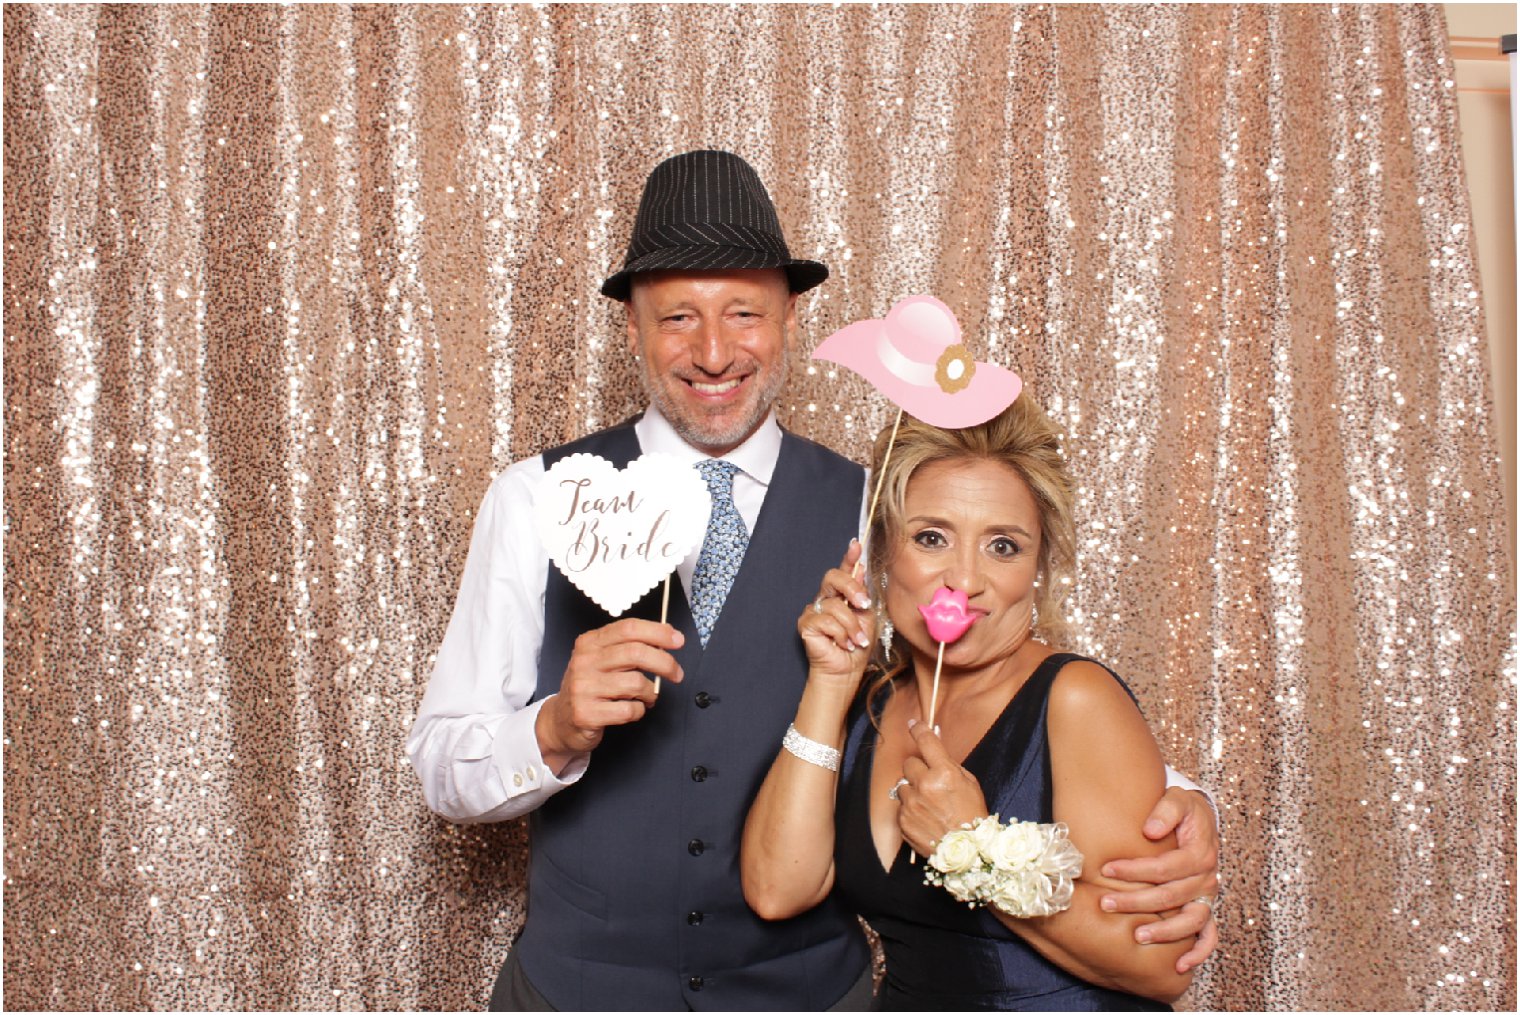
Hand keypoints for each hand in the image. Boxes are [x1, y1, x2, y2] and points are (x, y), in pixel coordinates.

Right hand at [536, 617, 683, 773]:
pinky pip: (628, 710)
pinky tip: (633, 710)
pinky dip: (639, 711)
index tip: (678, 640)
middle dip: (665, 663)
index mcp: (590, 642)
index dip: (658, 632)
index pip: (629, 628)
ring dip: (651, 692)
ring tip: (648, 696)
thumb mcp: (600, 659)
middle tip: (676, 674)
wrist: (560, 720)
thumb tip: (666, 636)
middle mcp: (585, 662)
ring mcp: (584, 688)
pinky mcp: (587, 714)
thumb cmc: (590, 686)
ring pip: (635, 683)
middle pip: (636, 653)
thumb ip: (627, 646)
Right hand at [797, 540, 874, 692]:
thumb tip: (861, 568)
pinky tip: (843, 645)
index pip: (844, 571)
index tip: (856, 544)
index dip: (849, 557)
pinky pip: (827, 621)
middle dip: (852, 589)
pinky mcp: (806, 624)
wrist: (846, 671)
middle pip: (833, 577)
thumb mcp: (867, 617)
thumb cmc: (857, 646)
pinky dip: (841, 635)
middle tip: (864, 605)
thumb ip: (863, 594)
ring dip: (852, 627)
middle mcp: (825, 598)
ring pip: (836, 606)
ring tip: (856, 641)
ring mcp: (813, 610)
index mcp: (841, 595)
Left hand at [896, 719, 988, 854]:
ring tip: (930, 804)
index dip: (919, 730)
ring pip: (903, 785)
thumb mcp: (969, 783)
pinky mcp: (903, 820)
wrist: (968, 852)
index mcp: (944, 773)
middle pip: (909, 763)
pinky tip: (926, 817)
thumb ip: (949, 763)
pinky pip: (902, 806)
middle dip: (918, 769)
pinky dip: (911, 809)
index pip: (926, 742)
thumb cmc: (972, 815)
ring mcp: (912, 804)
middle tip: (931, 781)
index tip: (914, 725)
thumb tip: (934, 743)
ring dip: (914, 790)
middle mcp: (925, 786)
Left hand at [1100, 786, 1219, 971]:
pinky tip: (1179, 965)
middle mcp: (1207, 877)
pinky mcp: (1206, 907)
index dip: (1135, 870)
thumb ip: (1165, 811)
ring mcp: (1208, 896)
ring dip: (1165, 931)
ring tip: (1137, 936)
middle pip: (1171, 896)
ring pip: (1191, 920)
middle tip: (1105, 903)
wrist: (1198, 817)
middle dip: (1136, 902)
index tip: (1107, 870)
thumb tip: (1150, 830)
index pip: (1165, 867)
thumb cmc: (1182, 809)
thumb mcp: (1177, 799)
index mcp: (1200, 853)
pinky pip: (1210, 936)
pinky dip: (1198, 952)